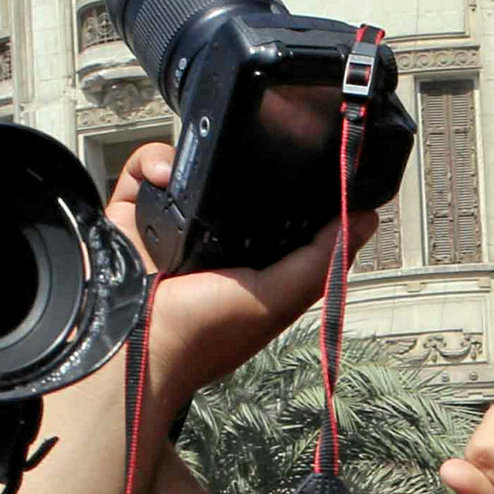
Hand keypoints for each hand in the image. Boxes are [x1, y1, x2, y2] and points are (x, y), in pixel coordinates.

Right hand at [106, 141, 377, 417]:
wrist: (128, 341)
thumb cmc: (202, 335)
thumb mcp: (277, 298)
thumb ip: (320, 261)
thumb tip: (365, 221)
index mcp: (252, 264)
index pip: (282, 216)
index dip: (297, 192)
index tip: (313, 164)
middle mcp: (213, 243)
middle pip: (236, 183)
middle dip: (243, 163)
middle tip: (248, 151)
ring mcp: (172, 225)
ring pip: (191, 168)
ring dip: (196, 158)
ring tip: (197, 169)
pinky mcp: (134, 211)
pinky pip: (146, 170)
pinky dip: (154, 162)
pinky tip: (166, 177)